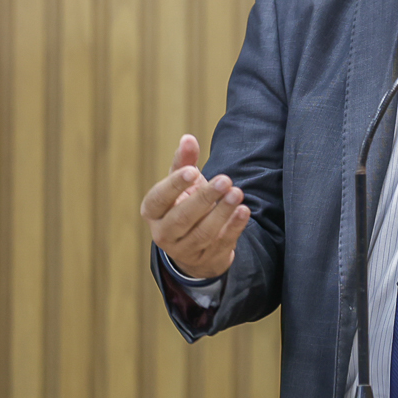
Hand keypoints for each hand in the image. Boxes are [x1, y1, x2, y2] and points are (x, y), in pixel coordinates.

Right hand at [140, 134, 250, 279]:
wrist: (196, 244)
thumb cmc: (185, 204)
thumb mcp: (182, 184)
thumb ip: (184, 162)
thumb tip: (188, 139)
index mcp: (153, 211)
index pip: (159, 199)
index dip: (174, 185)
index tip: (193, 171)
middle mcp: (164, 234)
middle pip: (182, 218)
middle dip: (204, 199)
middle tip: (224, 179)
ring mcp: (185, 250)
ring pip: (203, 233)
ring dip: (222, 213)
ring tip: (237, 193)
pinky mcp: (207, 259)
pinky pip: (221, 243)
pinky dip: (234, 227)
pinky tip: (244, 210)